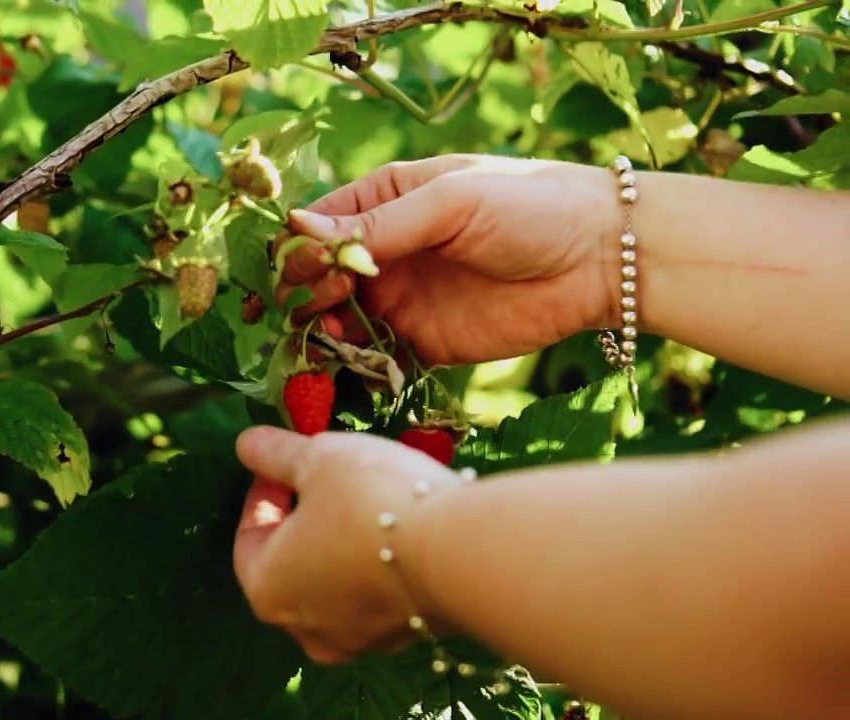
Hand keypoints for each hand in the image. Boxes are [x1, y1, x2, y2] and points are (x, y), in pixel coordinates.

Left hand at [233, 426, 465, 663]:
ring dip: (341, 538)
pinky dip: (377, 560)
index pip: (249, 537)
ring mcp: (357, 639)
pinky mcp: (403, 635)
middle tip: (320, 475)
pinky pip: (377, 591)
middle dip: (303, 517)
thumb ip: (276, 454)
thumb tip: (246, 444)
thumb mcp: (319, 459)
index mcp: (267, 590)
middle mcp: (305, 628)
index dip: (262, 492)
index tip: (280, 461)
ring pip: (336, 579)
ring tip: (363, 494)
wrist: (462, 553)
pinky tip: (398, 523)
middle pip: (291, 563)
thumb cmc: (372, 502)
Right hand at [275, 154, 623, 364]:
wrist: (603, 260)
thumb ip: (379, 225)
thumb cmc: (530, 207)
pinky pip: (372, 356)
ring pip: (334, 319)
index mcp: (385, 201)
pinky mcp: (422, 343)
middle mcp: (385, 252)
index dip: (298, 247)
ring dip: (321, 328)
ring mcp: (400, 299)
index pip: (317, 225)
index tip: (303, 267)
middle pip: (317, 276)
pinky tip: (347, 363)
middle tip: (329, 298)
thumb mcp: (450, 203)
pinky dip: (351, 363)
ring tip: (333, 331)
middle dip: (307, 288)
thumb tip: (298, 229)